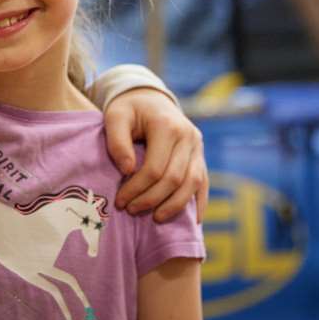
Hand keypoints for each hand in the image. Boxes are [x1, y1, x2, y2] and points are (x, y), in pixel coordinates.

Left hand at [105, 87, 208, 222]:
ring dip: (174, 206)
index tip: (120, 201)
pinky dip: (198, 201)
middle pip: (174, 179)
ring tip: (156, 218)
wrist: (149, 98)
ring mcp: (197, 146)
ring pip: (192, 184)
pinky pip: (203, 182)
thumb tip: (127, 170)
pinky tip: (193, 220)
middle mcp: (188, 136)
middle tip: (131, 210)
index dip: (137, 189)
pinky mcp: (200, 155)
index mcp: (167, 126)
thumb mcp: (115, 116)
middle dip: (152, 199)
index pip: (155, 168)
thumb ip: (117, 142)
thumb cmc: (129, 110)